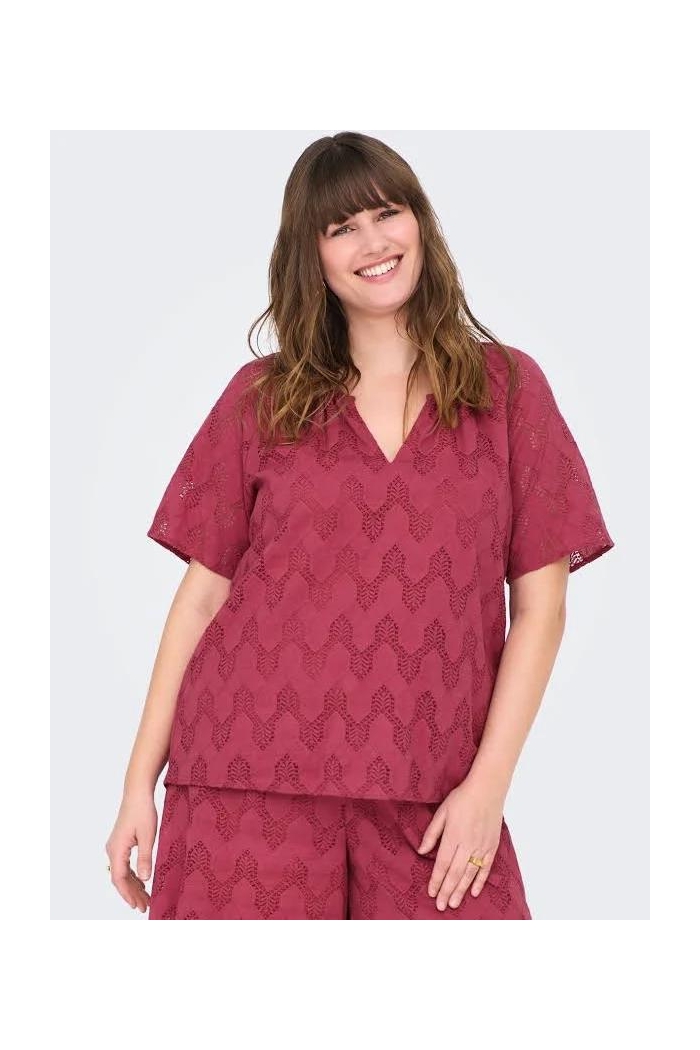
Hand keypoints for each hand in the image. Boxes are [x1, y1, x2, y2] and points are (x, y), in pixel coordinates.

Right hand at [105, 789, 157, 912]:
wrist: (137, 792)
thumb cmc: (143, 811)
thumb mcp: (148, 835)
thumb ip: (145, 857)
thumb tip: (145, 879)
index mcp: (116, 849)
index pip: (119, 879)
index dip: (128, 894)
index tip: (137, 906)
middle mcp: (112, 850)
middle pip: (120, 878)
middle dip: (132, 893)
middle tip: (144, 907)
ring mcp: (115, 846)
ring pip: (122, 872)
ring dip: (133, 885)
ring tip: (145, 898)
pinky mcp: (121, 843)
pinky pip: (124, 864)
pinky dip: (132, 875)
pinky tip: (141, 882)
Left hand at [416, 780, 504, 910]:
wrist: (487, 789)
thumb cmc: (462, 798)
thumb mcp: (442, 812)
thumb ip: (432, 833)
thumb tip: (421, 851)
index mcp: (453, 836)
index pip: (442, 864)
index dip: (436, 880)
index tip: (431, 893)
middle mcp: (468, 844)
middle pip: (455, 873)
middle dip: (447, 891)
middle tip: (442, 906)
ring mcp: (481, 847)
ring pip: (470, 874)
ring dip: (461, 890)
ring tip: (454, 903)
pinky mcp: (492, 846)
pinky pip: (486, 868)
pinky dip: (479, 881)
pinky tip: (473, 892)